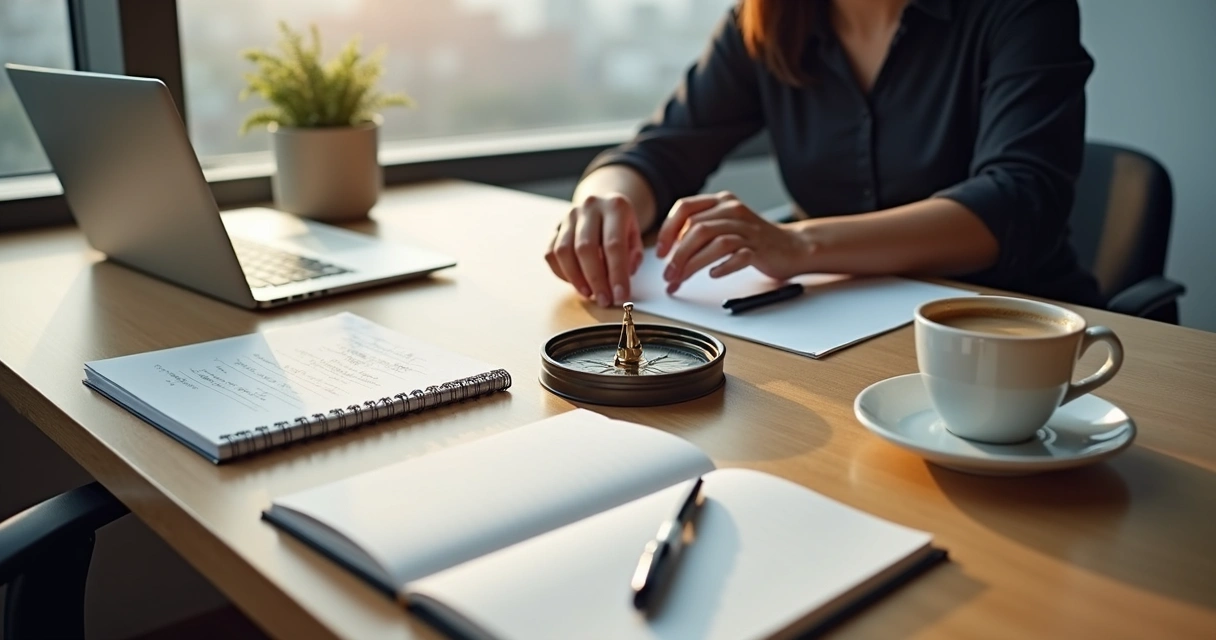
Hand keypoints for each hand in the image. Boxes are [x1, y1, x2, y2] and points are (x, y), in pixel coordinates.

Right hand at [545, 193, 644, 306]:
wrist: (603, 207)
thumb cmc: (621, 228)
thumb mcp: (636, 236)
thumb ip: (633, 256)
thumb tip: (622, 277)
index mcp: (615, 206)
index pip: (614, 244)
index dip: (617, 273)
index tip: (620, 296)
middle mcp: (589, 207)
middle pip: (586, 248)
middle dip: (595, 280)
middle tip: (604, 300)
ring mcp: (569, 216)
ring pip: (564, 251)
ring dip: (576, 278)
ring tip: (590, 294)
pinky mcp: (555, 227)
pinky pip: (551, 254)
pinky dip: (562, 273)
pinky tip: (576, 283)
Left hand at [657, 192, 813, 293]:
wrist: (793, 246)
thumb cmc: (754, 239)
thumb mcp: (724, 225)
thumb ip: (699, 230)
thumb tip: (669, 250)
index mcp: (722, 202)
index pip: (685, 208)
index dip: (668, 230)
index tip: (660, 253)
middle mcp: (734, 211)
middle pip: (697, 229)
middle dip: (677, 255)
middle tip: (668, 275)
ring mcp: (749, 230)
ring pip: (714, 243)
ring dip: (692, 264)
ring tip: (681, 280)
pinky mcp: (760, 249)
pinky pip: (738, 256)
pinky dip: (722, 267)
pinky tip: (713, 275)